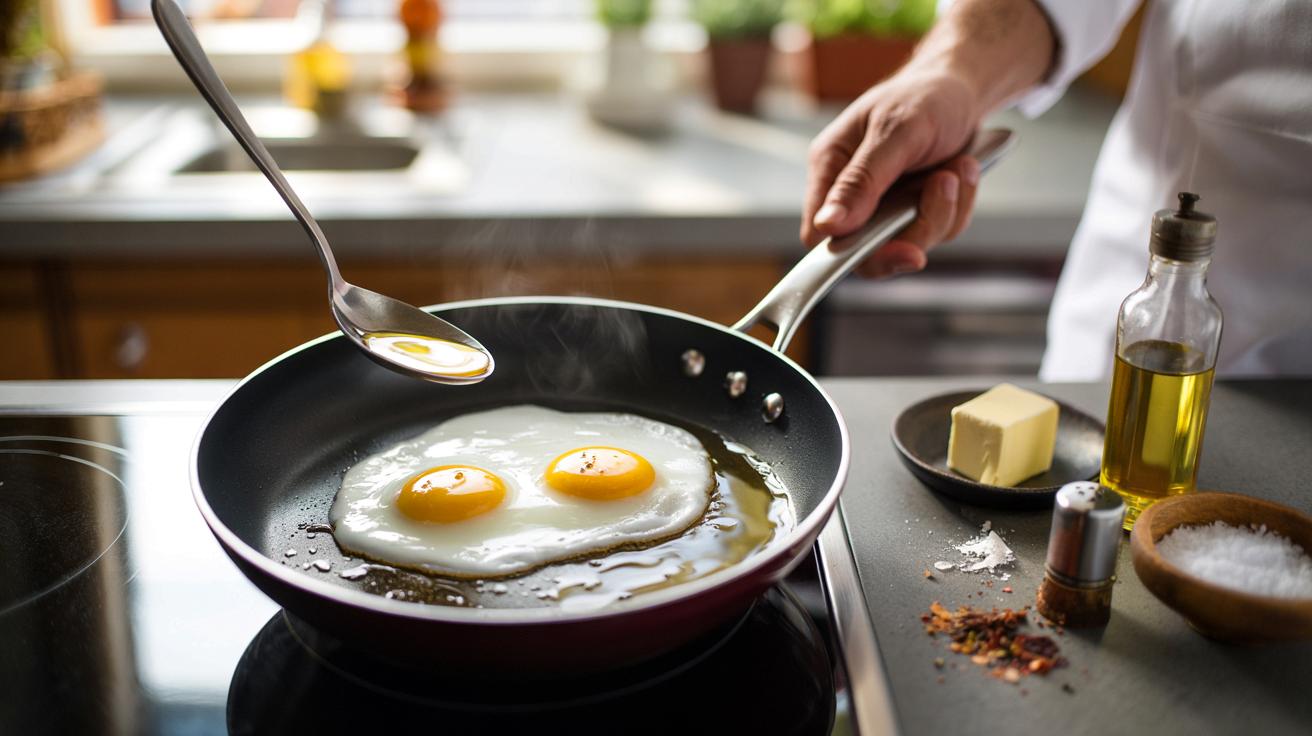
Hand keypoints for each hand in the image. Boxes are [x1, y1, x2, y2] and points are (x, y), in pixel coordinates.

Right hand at [802, 68, 984, 277]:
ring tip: (958, 167)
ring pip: (910, 244)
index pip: (820, 234)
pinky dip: (959, 205)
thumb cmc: (922, 97)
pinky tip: (963, 170)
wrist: (962, 91)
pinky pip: (938, 232)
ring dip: (944, 209)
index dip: (850, 250)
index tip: (897, 247)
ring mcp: (886, 207)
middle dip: (914, 229)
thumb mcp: (895, 132)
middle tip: (944, 191)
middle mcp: (853, 194)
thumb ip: (861, 181)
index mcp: (830, 168)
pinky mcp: (915, 211)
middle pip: (867, 250)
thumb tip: (828, 225)